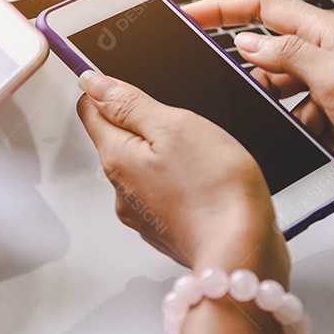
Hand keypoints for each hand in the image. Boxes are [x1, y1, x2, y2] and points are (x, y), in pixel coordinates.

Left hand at [77, 71, 288, 284]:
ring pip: (144, 166)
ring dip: (164, 153)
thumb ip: (130, 103)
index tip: (124, 80)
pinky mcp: (166, 227)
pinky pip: (165, 190)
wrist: (242, 253)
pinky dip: (181, 180)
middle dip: (142, 122)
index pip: (90, 110)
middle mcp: (121, 188)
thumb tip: (93, 84)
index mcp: (116, 157)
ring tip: (200, 154)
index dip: (105, 88)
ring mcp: (143, 212)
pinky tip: (206, 179)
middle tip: (179, 119)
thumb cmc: (216, 191)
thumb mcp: (174, 126)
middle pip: (118, 138)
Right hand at [183, 0, 333, 196]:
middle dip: (244, 72)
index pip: (262, 7)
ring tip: (283, 123)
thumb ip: (287, 54)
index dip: (222, 8)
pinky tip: (304, 141)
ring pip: (277, 93)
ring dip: (273, 109)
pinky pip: (296, 120)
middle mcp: (326, 56)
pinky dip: (294, 132)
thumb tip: (246, 41)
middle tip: (221, 87)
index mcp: (326, 34)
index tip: (188, 16)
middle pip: (265, 52)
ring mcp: (330, 88)